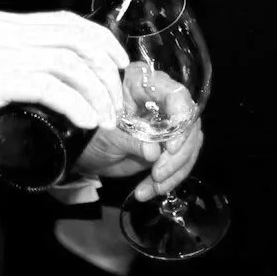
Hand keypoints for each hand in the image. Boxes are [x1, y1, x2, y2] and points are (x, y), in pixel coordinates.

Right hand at [0, 10, 127, 161]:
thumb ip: (10, 68)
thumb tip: (49, 85)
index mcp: (0, 26)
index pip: (65, 21)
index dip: (100, 39)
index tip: (119, 64)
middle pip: (73, 37)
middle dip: (106, 68)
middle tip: (118, 98)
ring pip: (66, 61)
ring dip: (95, 91)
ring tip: (105, 117)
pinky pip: (46, 86)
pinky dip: (74, 103)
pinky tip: (85, 119)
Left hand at [74, 64, 205, 202]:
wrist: (86, 153)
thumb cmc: (91, 135)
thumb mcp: (107, 137)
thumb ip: (130, 141)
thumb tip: (154, 153)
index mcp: (142, 85)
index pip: (175, 94)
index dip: (180, 119)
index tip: (170, 147)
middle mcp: (161, 100)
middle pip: (189, 124)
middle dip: (177, 155)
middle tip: (158, 173)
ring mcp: (168, 124)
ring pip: (190, 146)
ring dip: (175, 171)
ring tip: (154, 186)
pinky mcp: (169, 146)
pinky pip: (182, 162)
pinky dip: (170, 180)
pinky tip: (149, 191)